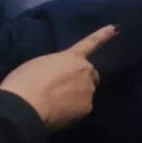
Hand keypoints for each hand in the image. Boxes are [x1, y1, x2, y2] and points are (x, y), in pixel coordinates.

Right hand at [0, 25, 117, 129]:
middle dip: (83, 81)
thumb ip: (56, 68)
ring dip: (77, 97)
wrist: (26, 105)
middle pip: (91, 75)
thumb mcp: (39, 65)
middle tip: (65, 91)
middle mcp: (85, 70)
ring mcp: (89, 89)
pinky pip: (81, 110)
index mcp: (72, 57)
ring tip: (56, 104)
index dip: (104, 35)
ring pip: (86, 93)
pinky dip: (72, 112)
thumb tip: (58, 77)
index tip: (117, 28)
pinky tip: (58, 115)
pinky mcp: (87, 107)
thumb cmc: (25, 82)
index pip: (91, 43)